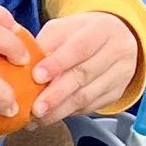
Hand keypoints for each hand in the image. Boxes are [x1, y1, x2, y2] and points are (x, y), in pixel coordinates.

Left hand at [28, 10, 142, 120]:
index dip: (57, 63)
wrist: (116, 39)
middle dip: (56, 94)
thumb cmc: (83, 34)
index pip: (79, 47)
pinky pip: (89, 107)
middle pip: (83, 76)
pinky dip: (67, 113)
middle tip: (35, 108)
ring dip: (59, 110)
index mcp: (102, 29)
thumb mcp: (65, 28)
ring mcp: (119, 74)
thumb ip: (47, 42)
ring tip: (37, 117)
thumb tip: (25, 64)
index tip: (37, 76)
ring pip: (87, 97)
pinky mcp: (116, 93)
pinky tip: (49, 116)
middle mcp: (116, 51)